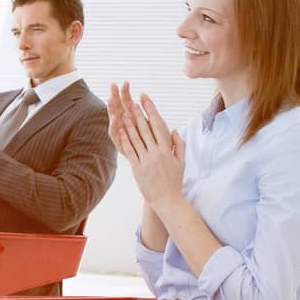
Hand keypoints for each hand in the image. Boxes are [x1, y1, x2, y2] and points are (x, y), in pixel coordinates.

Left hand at [108, 82, 186, 208]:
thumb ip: (179, 145)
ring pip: (136, 138)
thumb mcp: (180, 162)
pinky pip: (130, 151)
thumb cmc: (174, 180)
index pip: (159, 126)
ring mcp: (147, 160)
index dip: (152, 111)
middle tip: (132, 101)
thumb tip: (174, 130)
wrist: (167, 199)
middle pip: (146, 129)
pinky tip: (119, 130)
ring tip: (123, 112)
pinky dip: (125, 140)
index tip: (146, 100)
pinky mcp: (138, 168)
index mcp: (168, 150)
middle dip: (138, 114)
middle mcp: (157, 153)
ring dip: (129, 124)